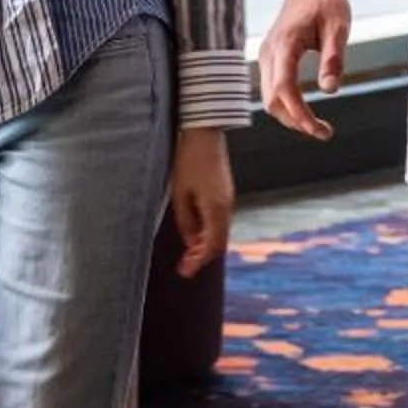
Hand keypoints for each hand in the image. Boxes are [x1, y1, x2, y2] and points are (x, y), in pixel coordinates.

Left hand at [168, 131, 233, 279]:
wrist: (205, 134)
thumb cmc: (189, 162)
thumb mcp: (179, 193)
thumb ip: (185, 221)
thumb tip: (189, 241)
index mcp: (216, 209)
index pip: (211, 246)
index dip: (198, 261)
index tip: (185, 272)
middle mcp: (226, 207)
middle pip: (218, 243)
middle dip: (202, 256)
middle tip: (184, 266)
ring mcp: (228, 200)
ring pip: (220, 232)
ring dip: (205, 244)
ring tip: (187, 253)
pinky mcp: (225, 193)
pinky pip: (219, 220)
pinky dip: (208, 231)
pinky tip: (195, 233)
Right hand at [258, 0, 351, 139]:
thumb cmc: (327, 2)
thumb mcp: (339, 27)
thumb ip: (334, 58)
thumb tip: (330, 90)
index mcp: (285, 43)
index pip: (284, 89)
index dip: (299, 114)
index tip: (319, 130)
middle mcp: (269, 51)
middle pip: (273, 100)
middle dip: (296, 121)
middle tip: (325, 132)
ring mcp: (266, 55)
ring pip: (269, 98)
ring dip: (291, 116)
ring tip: (319, 126)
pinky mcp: (269, 58)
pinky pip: (272, 89)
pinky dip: (286, 105)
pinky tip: (306, 111)